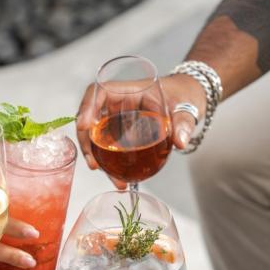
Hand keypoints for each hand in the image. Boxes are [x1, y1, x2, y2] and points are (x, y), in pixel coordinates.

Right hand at [75, 74, 206, 187]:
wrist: (186, 102)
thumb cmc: (181, 95)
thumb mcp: (183, 107)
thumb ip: (182, 122)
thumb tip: (180, 141)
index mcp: (128, 90)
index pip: (98, 92)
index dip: (86, 107)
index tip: (84, 125)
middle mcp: (117, 104)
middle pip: (91, 119)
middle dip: (88, 143)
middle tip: (94, 164)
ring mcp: (117, 120)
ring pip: (97, 137)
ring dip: (98, 158)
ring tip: (112, 179)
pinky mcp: (121, 134)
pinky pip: (109, 147)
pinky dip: (110, 163)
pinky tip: (118, 178)